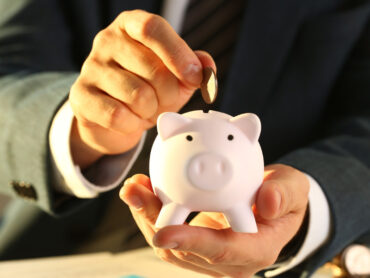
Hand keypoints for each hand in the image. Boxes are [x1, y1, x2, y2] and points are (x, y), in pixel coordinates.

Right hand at [69, 10, 214, 167]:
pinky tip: (131, 121)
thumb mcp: (175, 76)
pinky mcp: (80, 96)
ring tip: (146, 110)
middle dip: (169, 95)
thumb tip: (207, 69)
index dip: (178, 54)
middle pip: (152, 69)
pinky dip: (133, 125)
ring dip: (151, 111)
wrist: (114, 117)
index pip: (153, 28)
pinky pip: (118, 115)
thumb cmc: (147, 89)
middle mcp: (107, 41)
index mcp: (131, 26)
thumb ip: (194, 67)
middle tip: (165, 101)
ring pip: (137, 95)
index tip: (194, 78)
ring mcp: (90, 68)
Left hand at [120, 164, 308, 276]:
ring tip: (132, 188)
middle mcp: (230, 261)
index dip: (192, 243)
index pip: (221, 250)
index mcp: (256, 249)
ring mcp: (210, 257)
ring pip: (170, 247)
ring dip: (146, 218)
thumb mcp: (293, 188)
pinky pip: (169, 236)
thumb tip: (266, 202)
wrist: (272, 206)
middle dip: (154, 222)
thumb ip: (284, 194)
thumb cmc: (283, 196)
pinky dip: (152, 214)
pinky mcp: (197, 247)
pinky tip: (142, 192)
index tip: (162, 232)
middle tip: (134, 191)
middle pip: (184, 251)